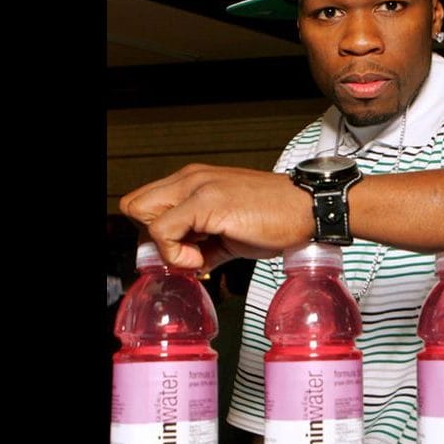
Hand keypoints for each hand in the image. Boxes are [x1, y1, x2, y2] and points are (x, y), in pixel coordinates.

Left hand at [119, 163, 313, 271]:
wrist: (308, 210)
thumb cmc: (278, 218)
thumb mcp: (232, 233)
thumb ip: (204, 246)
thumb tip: (186, 265)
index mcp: (195, 181)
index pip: (146, 204)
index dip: (156, 233)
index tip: (182, 250)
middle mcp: (191, 178)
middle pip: (135, 206)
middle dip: (153, 238)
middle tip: (186, 253)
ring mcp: (197, 187)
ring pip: (142, 215)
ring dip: (165, 246)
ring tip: (200, 255)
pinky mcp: (206, 202)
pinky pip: (162, 231)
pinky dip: (176, 253)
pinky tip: (203, 258)